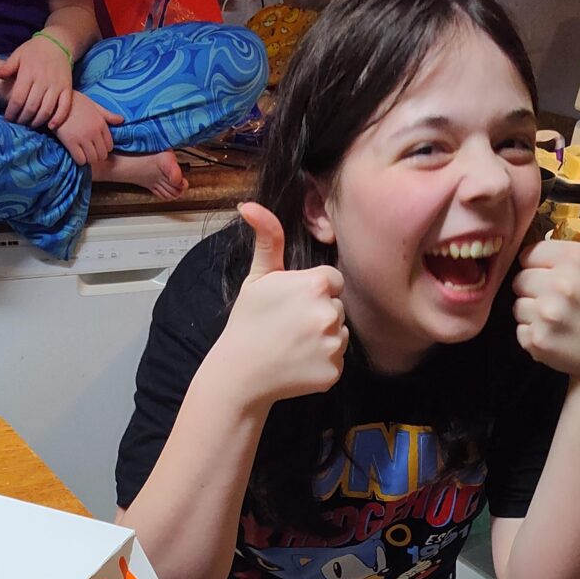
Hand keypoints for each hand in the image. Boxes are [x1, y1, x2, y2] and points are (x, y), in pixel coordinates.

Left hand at [0, 33, 73, 126]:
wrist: (57, 44)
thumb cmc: (34, 50)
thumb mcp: (18, 54)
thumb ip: (8, 66)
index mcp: (28, 72)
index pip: (18, 98)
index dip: (12, 112)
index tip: (8, 118)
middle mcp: (43, 80)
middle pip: (31, 107)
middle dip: (23, 119)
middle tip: (18, 123)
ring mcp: (57, 85)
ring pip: (46, 110)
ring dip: (37, 121)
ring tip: (30, 124)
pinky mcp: (68, 89)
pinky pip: (64, 107)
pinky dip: (58, 119)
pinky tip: (50, 126)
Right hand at [52, 91, 123, 165]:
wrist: (55, 101)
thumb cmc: (75, 102)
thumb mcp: (93, 105)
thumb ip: (107, 115)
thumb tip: (122, 120)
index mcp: (101, 123)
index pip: (109, 146)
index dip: (103, 148)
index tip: (96, 146)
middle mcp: (94, 132)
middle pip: (102, 155)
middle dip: (97, 155)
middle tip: (89, 152)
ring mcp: (83, 137)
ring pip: (92, 159)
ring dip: (88, 159)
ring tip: (83, 154)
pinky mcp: (71, 142)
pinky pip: (81, 160)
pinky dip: (79, 160)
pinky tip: (75, 154)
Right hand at [211, 203, 347, 411]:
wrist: (240, 374)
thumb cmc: (247, 323)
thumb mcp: (257, 277)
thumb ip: (268, 239)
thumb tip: (249, 204)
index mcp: (316, 284)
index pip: (332, 280)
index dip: (313, 290)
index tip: (292, 302)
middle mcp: (330, 313)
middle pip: (337, 306)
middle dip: (318, 313)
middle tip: (289, 325)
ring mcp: (333, 345)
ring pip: (340, 333)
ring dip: (323, 337)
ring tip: (293, 344)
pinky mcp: (334, 372)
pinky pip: (337, 360)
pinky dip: (321, 362)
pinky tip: (298, 362)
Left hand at [512, 185, 579, 388]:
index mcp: (578, 259)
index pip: (531, 253)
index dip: (542, 266)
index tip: (558, 277)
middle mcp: (563, 284)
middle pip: (520, 278)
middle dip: (536, 289)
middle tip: (560, 300)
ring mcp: (549, 314)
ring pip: (517, 304)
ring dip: (532, 313)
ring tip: (558, 318)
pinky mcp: (539, 340)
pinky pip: (519, 330)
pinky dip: (532, 335)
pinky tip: (555, 335)